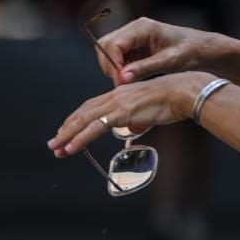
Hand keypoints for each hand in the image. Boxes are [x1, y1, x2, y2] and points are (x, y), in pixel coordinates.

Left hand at [49, 72, 211, 156]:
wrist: (185, 91)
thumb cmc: (173, 101)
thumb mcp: (149, 110)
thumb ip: (137, 119)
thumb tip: (133, 128)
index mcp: (119, 94)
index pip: (90, 107)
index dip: (76, 119)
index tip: (65, 131)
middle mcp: (114, 96)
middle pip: (82, 113)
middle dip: (66, 129)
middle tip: (53, 143)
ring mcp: (117, 104)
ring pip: (83, 121)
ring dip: (67, 136)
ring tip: (55, 148)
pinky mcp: (121, 113)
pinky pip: (95, 128)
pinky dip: (80, 138)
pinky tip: (70, 147)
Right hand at [94, 18, 231, 85]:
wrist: (204, 50)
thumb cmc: (191, 52)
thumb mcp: (169, 62)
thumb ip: (144, 69)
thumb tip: (121, 78)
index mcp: (142, 27)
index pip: (113, 44)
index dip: (112, 63)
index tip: (120, 80)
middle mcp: (134, 29)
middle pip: (106, 46)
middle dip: (110, 65)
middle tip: (121, 82)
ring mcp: (133, 37)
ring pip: (109, 52)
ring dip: (114, 67)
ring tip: (128, 80)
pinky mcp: (134, 46)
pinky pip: (118, 57)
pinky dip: (120, 68)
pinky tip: (132, 77)